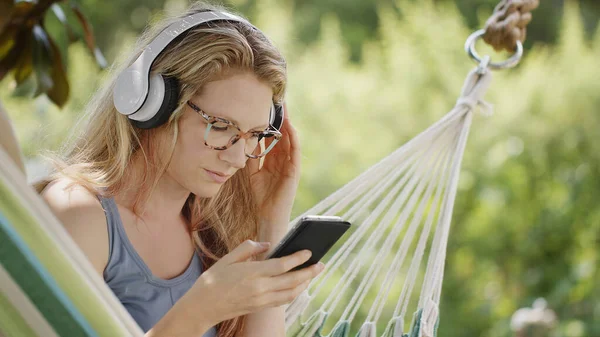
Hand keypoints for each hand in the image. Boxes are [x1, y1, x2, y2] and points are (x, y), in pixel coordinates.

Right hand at [180, 240, 323, 327]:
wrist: (201, 307)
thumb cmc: (212, 280)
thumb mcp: (227, 258)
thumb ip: (248, 248)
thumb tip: (266, 245)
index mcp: (251, 273)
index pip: (282, 265)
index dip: (298, 259)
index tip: (309, 252)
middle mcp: (259, 288)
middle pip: (292, 281)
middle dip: (309, 272)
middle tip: (322, 264)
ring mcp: (260, 300)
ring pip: (290, 293)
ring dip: (305, 284)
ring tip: (313, 274)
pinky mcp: (259, 308)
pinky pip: (283, 301)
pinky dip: (294, 293)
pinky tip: (298, 286)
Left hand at [248, 103, 300, 232]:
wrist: (268, 217)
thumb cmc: (261, 198)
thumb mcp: (252, 173)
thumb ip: (251, 157)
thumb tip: (244, 141)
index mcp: (273, 160)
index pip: (273, 136)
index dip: (269, 122)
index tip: (264, 106)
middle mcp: (283, 160)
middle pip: (283, 134)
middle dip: (280, 118)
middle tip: (276, 99)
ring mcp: (290, 165)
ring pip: (291, 139)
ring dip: (288, 123)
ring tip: (284, 108)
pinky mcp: (294, 172)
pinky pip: (295, 152)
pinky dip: (294, 139)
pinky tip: (290, 127)